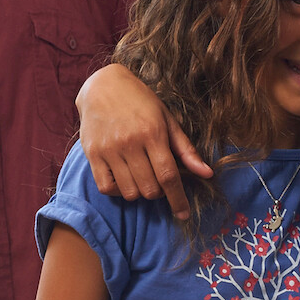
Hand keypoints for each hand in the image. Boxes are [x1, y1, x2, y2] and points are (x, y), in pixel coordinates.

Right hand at [75, 64, 211, 218]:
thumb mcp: (167, 119)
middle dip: (158, 192)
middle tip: (157, 178)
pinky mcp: (92, 153)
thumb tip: (207, 174)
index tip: (183, 214)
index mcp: (153, 133)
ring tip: (140, 176)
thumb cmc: (140, 102)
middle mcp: (130, 142)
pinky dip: (118, 190)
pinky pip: (106, 188)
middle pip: (150, 188)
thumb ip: (186, 149)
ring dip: (139, 192)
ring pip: (129, 192)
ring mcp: (109, 149)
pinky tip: (123, 178)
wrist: (103, 85)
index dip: (178, 199)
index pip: (168, 176)